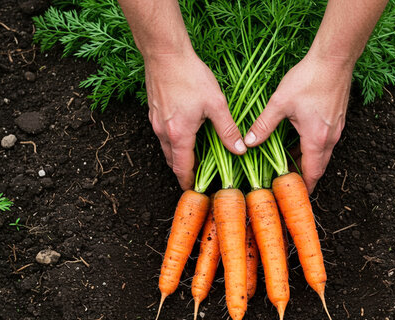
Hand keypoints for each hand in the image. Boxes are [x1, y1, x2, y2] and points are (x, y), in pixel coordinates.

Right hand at [145, 51, 245, 189]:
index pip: (181, 168)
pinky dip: (173, 141)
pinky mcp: (154, 111)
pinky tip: (186, 133)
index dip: (188, 182)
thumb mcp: (216, 104)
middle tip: (198, 176)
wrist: (165, 54)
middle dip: (183, 171)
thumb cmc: (191, 76)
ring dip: (178, 156)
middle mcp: (163, 132)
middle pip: (171, 161)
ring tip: (194, 158)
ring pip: (166, 148)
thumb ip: (227, 129)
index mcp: (178, 135)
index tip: (195, 190)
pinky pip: (162, 134)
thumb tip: (240, 149)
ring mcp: (155, 121)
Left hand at [244, 54, 353, 192]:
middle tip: (286, 183)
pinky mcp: (337, 119)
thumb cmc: (308, 79)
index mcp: (316, 139)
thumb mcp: (280, 103)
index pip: (312, 173)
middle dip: (304, 177)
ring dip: (307, 161)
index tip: (294, 197)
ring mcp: (336, 129)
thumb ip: (263, 125)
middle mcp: (330, 138)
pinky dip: (312, 148)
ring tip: (288, 165)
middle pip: (318, 167)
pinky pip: (325, 141)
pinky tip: (298, 142)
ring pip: (322, 154)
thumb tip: (247, 142)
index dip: (304, 187)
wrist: (334, 60)